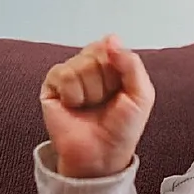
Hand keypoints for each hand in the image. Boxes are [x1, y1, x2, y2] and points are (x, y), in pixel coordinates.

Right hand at [40, 35, 155, 177]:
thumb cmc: (122, 127)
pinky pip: (63, 75)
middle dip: (105, 82)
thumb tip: (111, 39)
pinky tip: (74, 106)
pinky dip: (73, 94)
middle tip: (104, 101)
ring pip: (80, 65)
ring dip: (90, 91)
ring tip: (90, 106)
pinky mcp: (52, 86)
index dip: (118, 69)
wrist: (101, 154)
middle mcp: (90, 65)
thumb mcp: (141, 94)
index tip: (121, 90)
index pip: (112, 45)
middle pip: (96, 53)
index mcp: (112, 63)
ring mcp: (70, 74)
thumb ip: (131, 63)